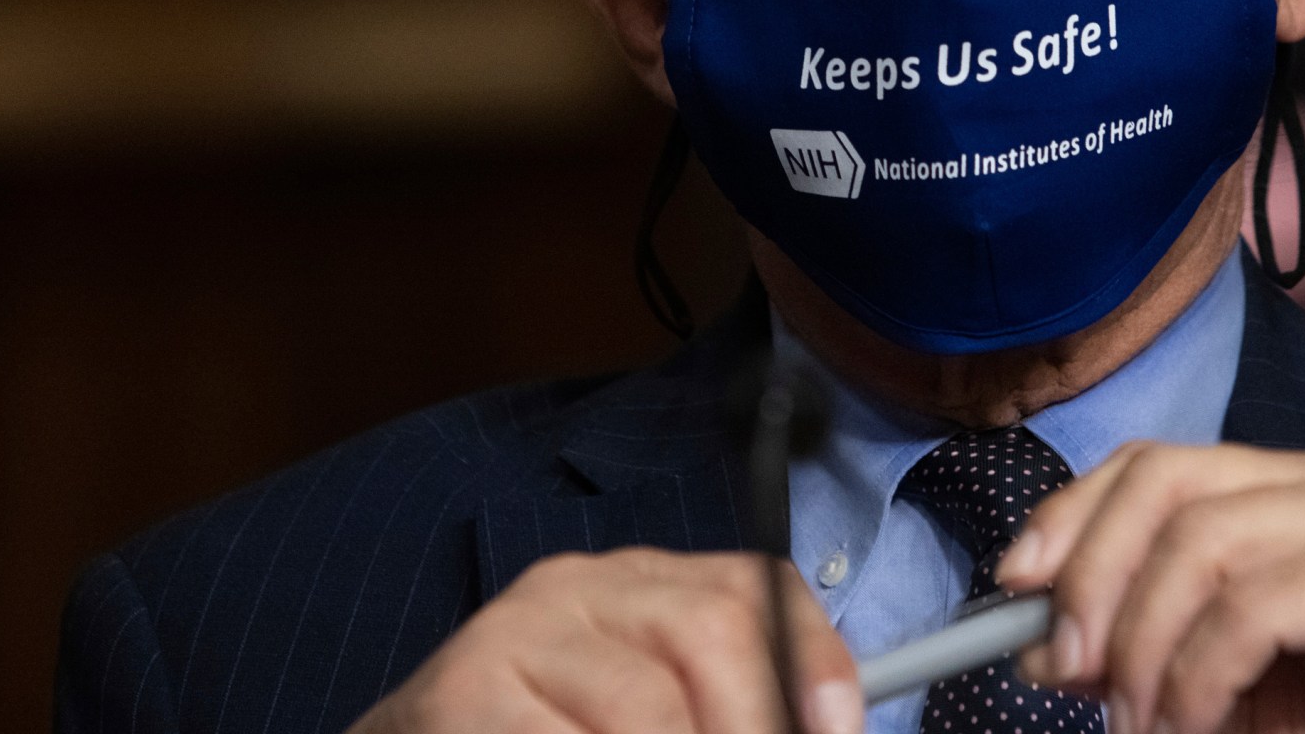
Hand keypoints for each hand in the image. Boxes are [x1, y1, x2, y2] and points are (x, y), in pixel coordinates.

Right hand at [352, 549, 861, 733]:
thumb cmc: (541, 733)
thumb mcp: (646, 714)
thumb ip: (720, 711)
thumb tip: (825, 730)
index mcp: (639, 586)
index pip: (757, 589)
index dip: (813, 664)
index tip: (838, 732)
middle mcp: (580, 586)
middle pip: (714, 630)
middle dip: (752, 726)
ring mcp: (517, 632)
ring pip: (649, 706)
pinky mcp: (466, 691)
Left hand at [996, 443, 1304, 733]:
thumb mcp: (1226, 690)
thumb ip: (1142, 653)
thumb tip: (1040, 639)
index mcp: (1287, 493)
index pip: (1152, 464)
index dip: (1071, 518)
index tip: (1014, 592)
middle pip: (1163, 484)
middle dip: (1092, 578)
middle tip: (1064, 672)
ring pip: (1199, 542)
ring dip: (1143, 647)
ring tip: (1141, 725)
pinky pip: (1254, 605)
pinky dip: (1200, 675)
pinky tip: (1195, 725)